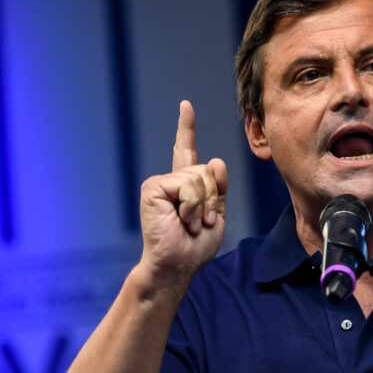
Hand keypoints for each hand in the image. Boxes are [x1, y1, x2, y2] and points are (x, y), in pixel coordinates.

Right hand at [138, 100, 228, 283]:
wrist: (177, 265)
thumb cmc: (195, 246)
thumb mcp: (217, 214)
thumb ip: (219, 188)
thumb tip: (214, 160)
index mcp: (185, 185)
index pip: (186, 151)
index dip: (186, 128)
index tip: (185, 106)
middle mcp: (171, 180)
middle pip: (208, 170)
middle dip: (212, 200)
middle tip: (199, 223)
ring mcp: (160, 183)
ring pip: (199, 177)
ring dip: (202, 206)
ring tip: (189, 224)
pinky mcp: (152, 188)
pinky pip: (187, 185)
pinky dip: (191, 206)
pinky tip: (181, 221)